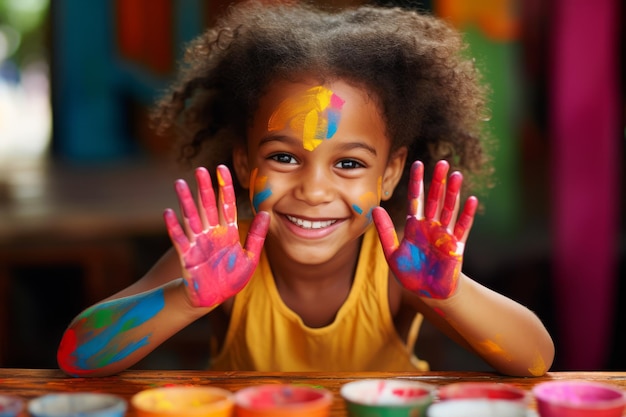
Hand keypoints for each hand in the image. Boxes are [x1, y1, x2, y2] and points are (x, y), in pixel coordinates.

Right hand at [164, 165, 269, 306]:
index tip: (222, 168)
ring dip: (185, 201)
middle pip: (207, 206)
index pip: (227, 204)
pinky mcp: (187, 256)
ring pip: (191, 218)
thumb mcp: (250, 257)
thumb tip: (266, 213)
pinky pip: (179, 239)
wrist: (214, 298)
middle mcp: (212, 233)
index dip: (224, 187)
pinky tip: (168, 213)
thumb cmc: (232, 278)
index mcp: (228, 232)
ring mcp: (198, 243)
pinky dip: (173, 227)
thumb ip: (257, 236)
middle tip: (200, 169)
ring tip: (179, 183)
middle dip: (204, 188)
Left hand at [373, 160, 476, 298]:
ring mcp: (445, 235)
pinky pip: (463, 227)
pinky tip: (471, 199)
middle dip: (437, 181)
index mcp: (415, 226)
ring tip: (456, 174)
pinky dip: (467, 214)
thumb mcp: (392, 253)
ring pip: (450, 208)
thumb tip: (375, 209)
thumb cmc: (410, 274)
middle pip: (435, 199)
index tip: (417, 163)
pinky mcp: (456, 246)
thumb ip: (384, 231)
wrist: (429, 293)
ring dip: (453, 192)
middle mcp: (431, 226)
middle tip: (441, 161)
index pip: (416, 199)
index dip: (417, 182)